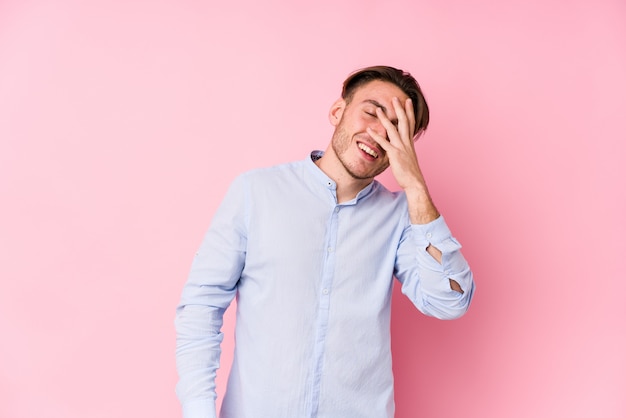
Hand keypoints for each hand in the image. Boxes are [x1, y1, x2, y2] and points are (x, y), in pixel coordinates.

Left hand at [367, 97, 438, 223]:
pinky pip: (384, 143)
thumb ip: (404, 151)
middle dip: (399, 109)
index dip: (409, 111)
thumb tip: (399, 148)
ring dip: (385, 118)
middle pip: (404, 122)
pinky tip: (369, 130)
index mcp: (410, 143)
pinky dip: (376, 136)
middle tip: (395, 98)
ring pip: (393, 129)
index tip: (407, 101)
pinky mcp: (394, 154)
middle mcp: (407, 143)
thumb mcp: (408, 158)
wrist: (415, 183)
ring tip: (378, 109)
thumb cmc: (410, 173)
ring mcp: (401, 148)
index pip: (411, 123)